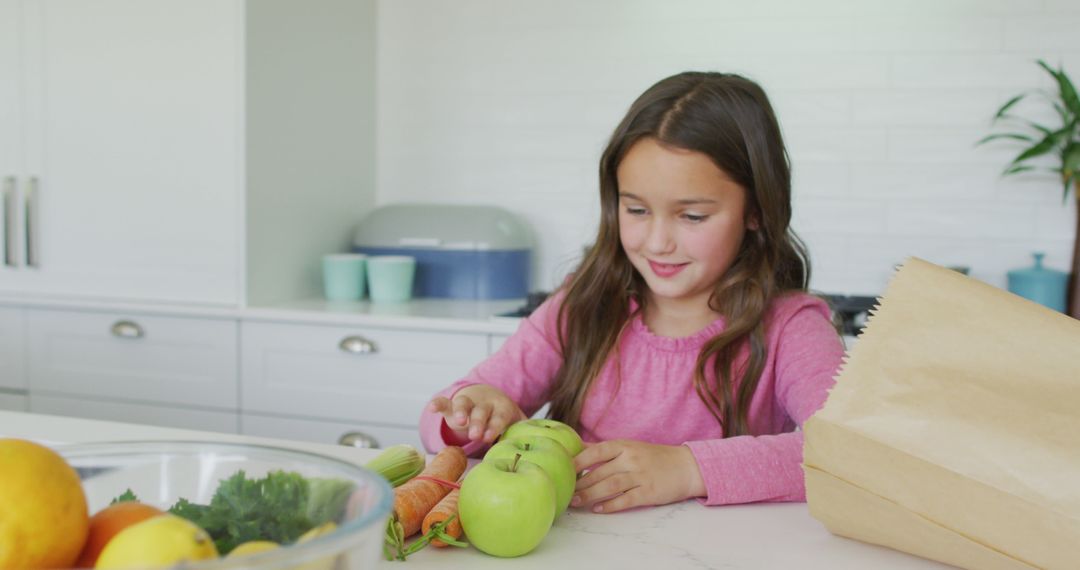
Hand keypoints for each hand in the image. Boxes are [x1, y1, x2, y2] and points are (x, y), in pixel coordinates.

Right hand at [427, 384, 526, 444]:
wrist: (488, 395)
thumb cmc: (502, 415)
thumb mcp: (514, 420)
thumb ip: (524, 429)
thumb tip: (541, 443)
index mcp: (501, 408)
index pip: (498, 418)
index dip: (494, 426)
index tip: (490, 437)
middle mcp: (484, 404)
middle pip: (481, 412)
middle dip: (478, 423)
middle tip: (476, 435)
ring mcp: (468, 403)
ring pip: (463, 405)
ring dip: (461, 411)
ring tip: (459, 422)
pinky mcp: (453, 405)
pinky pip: (445, 402)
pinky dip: (438, 403)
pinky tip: (431, 408)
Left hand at [571, 439, 705, 513]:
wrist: (686, 466)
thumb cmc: (654, 457)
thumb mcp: (630, 446)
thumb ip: (605, 449)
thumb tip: (577, 448)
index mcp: (624, 445)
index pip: (596, 451)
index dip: (578, 460)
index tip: (563, 469)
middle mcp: (631, 458)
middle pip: (600, 472)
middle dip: (580, 483)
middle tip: (565, 491)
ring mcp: (640, 475)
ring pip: (610, 486)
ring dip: (590, 495)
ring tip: (575, 502)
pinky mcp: (648, 492)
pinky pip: (625, 499)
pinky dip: (610, 505)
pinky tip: (598, 509)